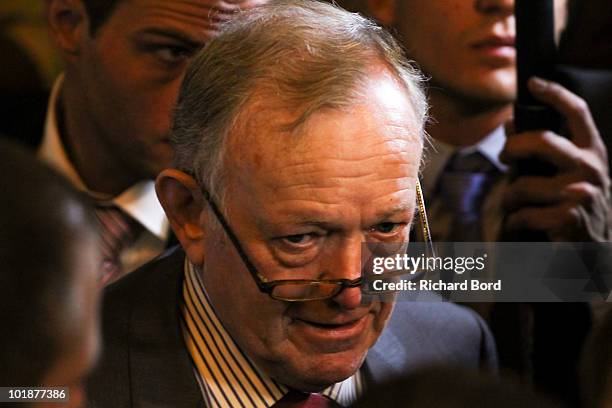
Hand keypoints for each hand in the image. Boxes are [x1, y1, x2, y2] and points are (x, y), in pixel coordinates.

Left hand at [500, 77, 610, 241]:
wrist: (595, 253)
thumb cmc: (574, 208)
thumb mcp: (568, 175)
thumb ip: (543, 152)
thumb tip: (510, 123)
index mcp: (593, 152)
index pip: (577, 112)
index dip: (555, 93)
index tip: (532, 82)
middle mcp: (591, 168)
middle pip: (540, 141)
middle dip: (511, 148)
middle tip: (503, 157)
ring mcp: (581, 192)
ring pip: (522, 186)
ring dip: (508, 199)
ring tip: (512, 206)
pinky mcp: (568, 217)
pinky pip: (522, 214)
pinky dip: (514, 222)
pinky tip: (519, 226)